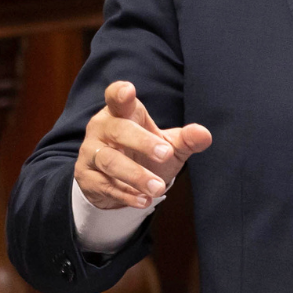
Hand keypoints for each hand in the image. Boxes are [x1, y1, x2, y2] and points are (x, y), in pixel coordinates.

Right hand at [75, 81, 211, 210]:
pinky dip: (126, 194)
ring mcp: (92, 152)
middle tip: (166, 154)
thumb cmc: (144, 153)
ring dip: (136, 175)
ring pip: (110, 160)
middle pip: (118, 130)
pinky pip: (106, 185)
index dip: (120, 93)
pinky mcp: (87, 177)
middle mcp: (102, 129)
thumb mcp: (168, 145)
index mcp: (121, 113)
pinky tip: (144, 201)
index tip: (128, 91)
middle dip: (142, 142)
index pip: (116, 98)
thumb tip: (205, 135)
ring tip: (158, 188)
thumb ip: (186, 140)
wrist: (118, 182)